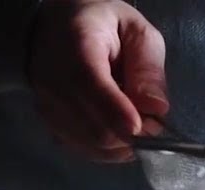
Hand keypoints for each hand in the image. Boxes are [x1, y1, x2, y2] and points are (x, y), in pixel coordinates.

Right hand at [27, 0, 168, 162]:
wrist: (53, 28)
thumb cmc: (99, 24)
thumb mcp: (135, 30)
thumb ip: (147, 66)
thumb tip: (156, 108)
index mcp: (77, 47)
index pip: (91, 86)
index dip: (118, 113)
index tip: (144, 127)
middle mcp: (54, 82)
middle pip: (95, 129)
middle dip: (132, 134)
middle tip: (151, 121)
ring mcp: (48, 108)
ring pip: (92, 146)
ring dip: (122, 142)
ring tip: (131, 117)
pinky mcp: (50, 126)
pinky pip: (84, 150)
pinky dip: (108, 148)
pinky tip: (116, 128)